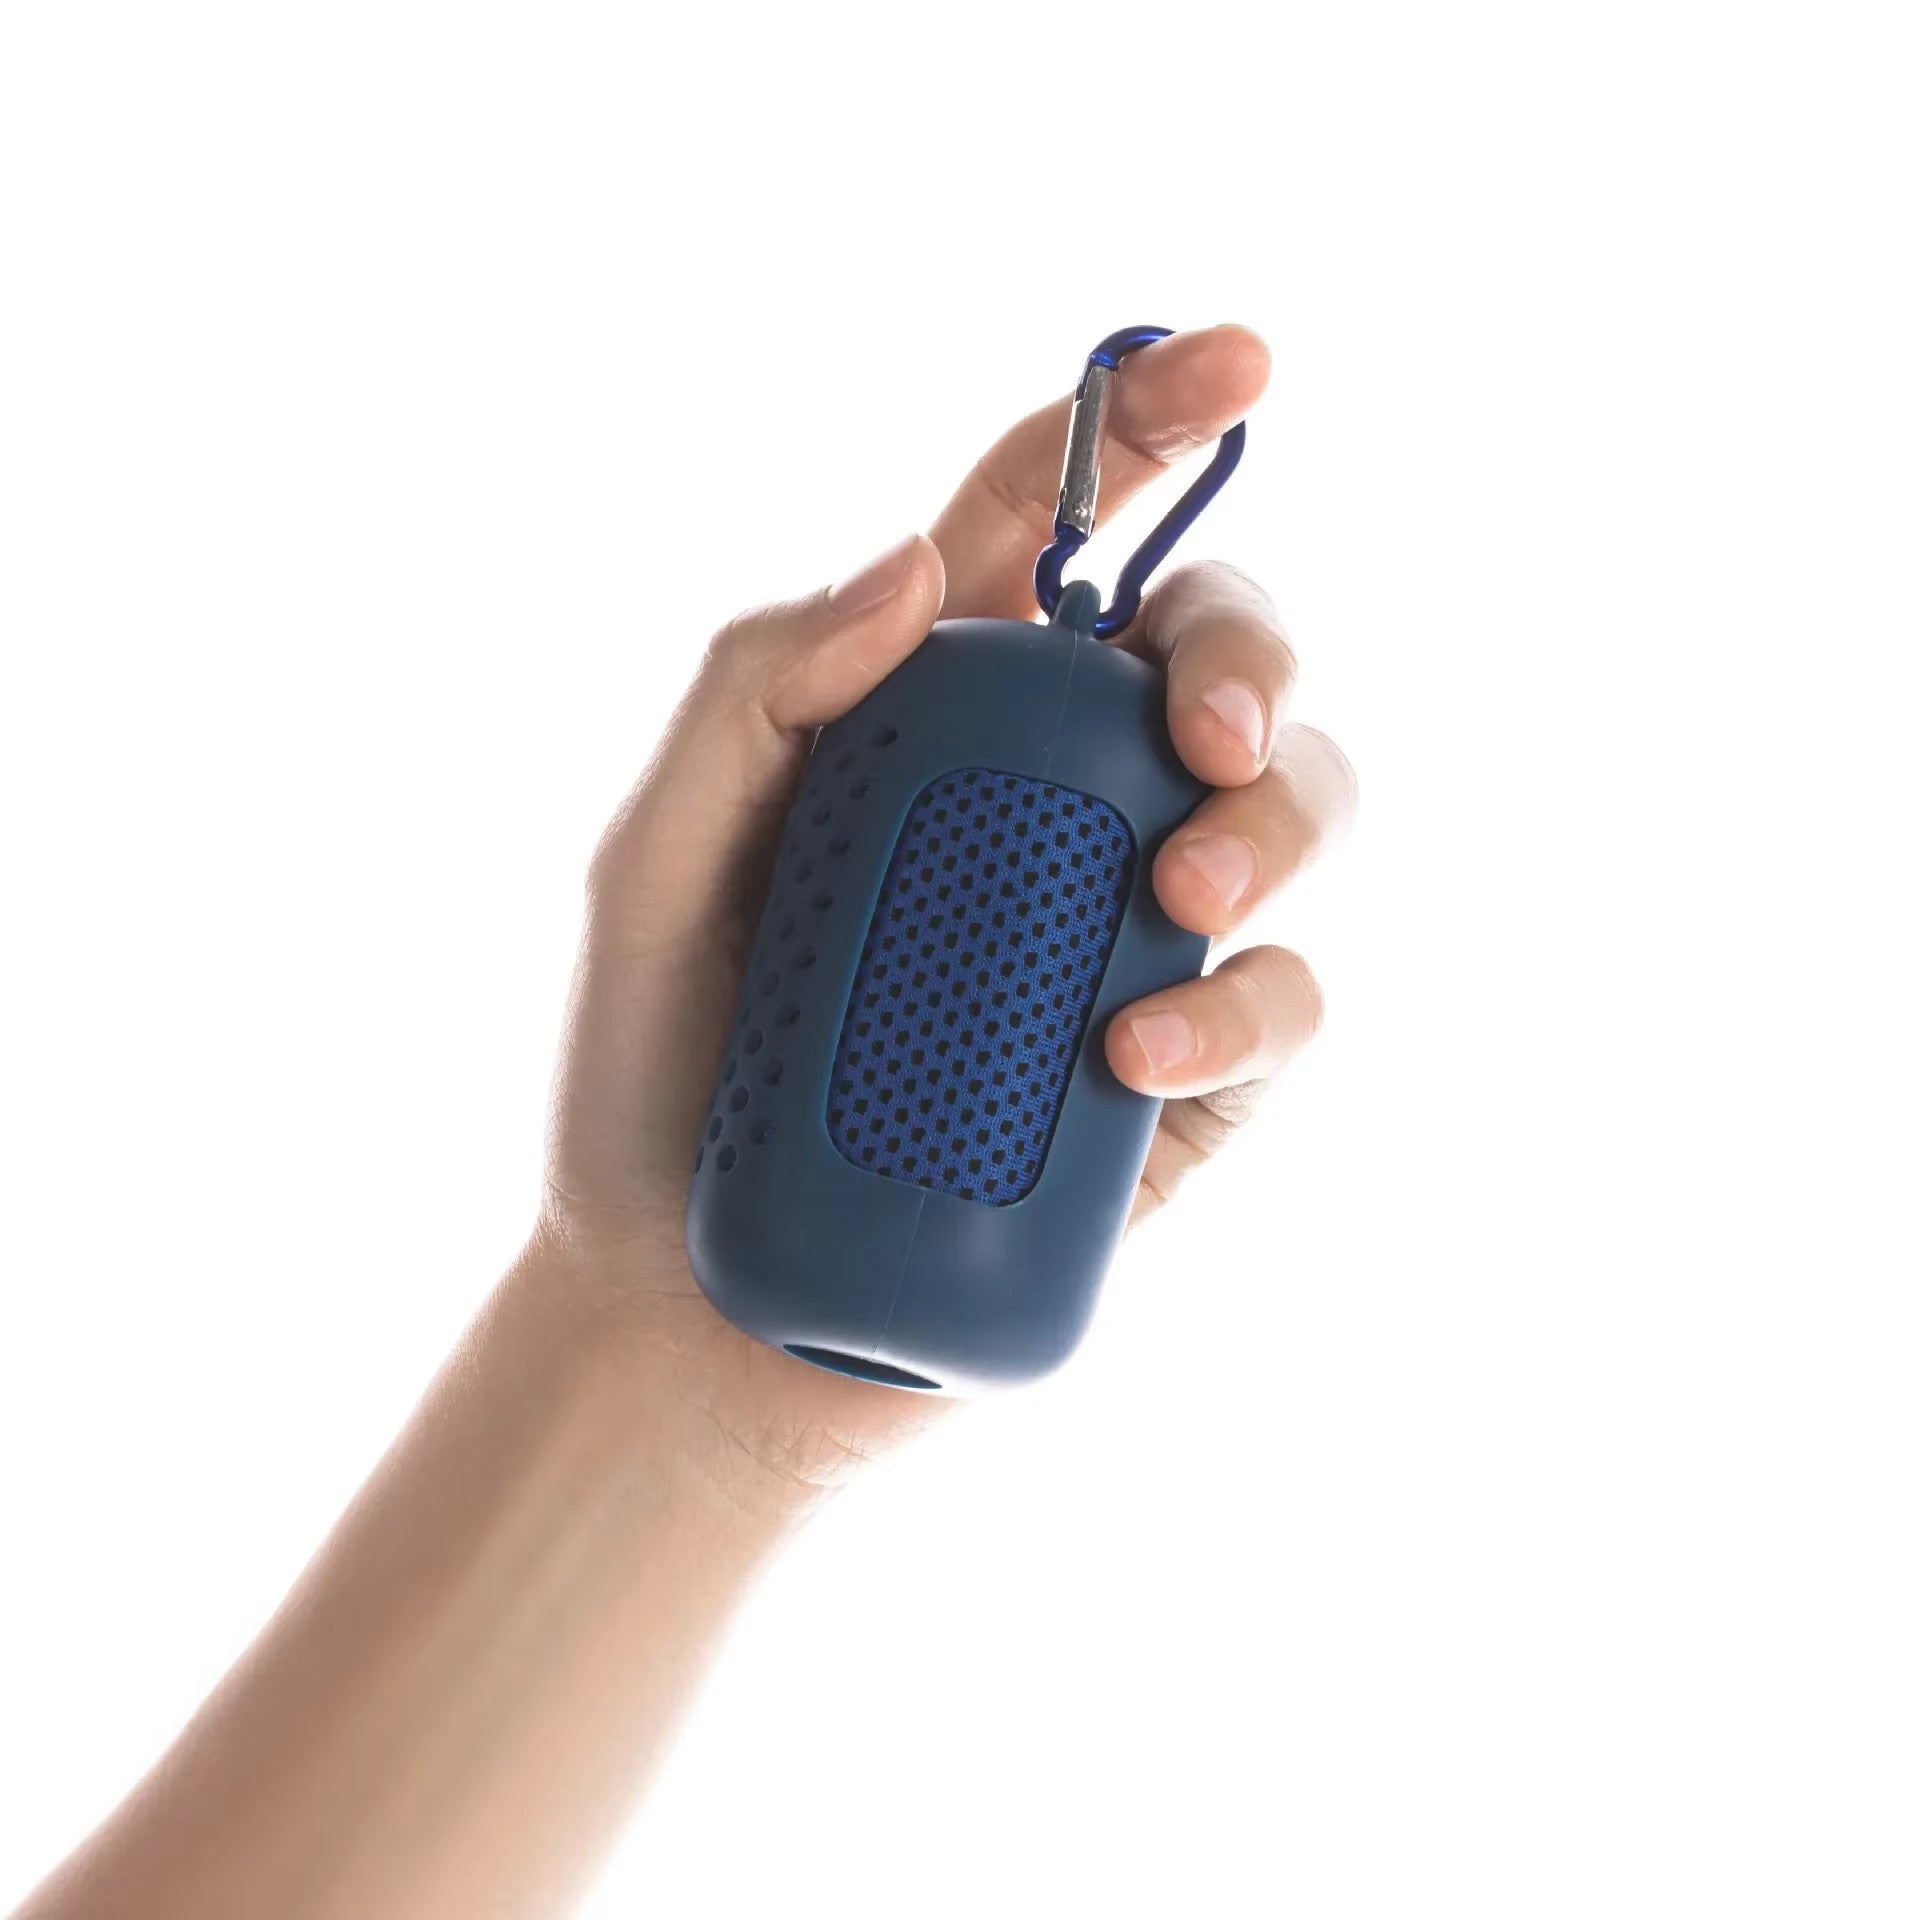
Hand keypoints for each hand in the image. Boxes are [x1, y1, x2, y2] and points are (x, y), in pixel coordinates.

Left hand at [538, 325, 1354, 1506]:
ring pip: (1294, 806)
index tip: (1239, 356)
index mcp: (930, 717)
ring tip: (1178, 901)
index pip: (1051, 531)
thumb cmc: (661, 1073)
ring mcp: (1125, 936)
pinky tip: (1130, 1057)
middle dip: (1246, 654)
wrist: (699, 1312)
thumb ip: (752, 695)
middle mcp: (1048, 802)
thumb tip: (922, 568)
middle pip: (1215, 652)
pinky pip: (1282, 1001)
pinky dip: (1242, 1008)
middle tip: (1198, 730)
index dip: (1147, 423)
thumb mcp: (653, 866)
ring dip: (1276, 820)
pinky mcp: (1179, 1072)